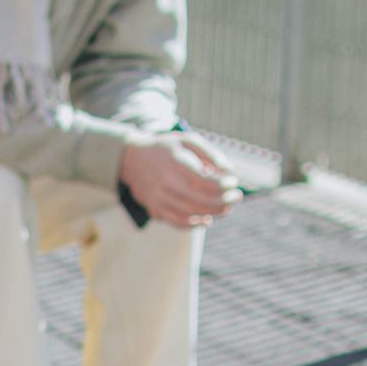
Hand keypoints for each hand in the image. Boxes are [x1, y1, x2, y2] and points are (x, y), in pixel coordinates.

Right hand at [120, 134, 241, 227]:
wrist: (129, 159)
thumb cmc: (164, 148)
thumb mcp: (186, 140)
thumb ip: (209, 153)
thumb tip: (229, 169)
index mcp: (175, 164)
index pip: (205, 181)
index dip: (224, 184)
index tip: (234, 181)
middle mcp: (166, 183)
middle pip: (200, 200)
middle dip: (223, 201)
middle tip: (237, 197)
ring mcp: (158, 198)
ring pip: (190, 213)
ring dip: (212, 213)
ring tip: (227, 208)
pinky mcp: (153, 209)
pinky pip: (176, 222)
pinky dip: (193, 224)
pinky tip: (206, 220)